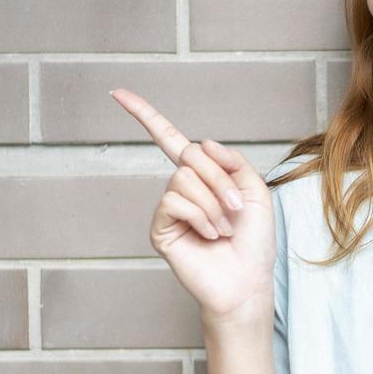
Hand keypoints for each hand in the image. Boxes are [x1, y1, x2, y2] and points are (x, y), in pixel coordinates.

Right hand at [110, 87, 274, 323]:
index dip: (145, 116)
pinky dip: (200, 216)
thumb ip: (233, 161)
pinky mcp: (161, 229)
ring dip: (213, 203)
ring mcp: (169, 209)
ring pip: (184, 179)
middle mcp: (182, 189)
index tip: (117, 93)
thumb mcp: (255, 192)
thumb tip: (201, 143)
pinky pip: (174, 201)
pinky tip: (209, 234)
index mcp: (203, 177)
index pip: (170, 140)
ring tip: (223, 228)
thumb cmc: (253, 242)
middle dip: (221, 179)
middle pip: (191, 155)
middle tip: (236, 209)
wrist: (247, 280)